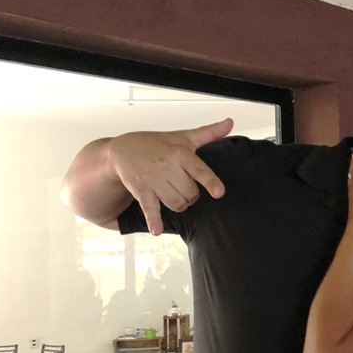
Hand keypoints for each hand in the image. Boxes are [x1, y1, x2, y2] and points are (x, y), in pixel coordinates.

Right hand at [108, 118, 232, 234]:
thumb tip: (229, 122)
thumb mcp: (183, 137)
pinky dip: (154, 221)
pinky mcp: (142, 191)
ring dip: (180, 205)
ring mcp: (154, 180)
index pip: (199, 169)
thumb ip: (208, 133)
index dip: (210, 182)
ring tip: (176, 196)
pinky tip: (157, 230)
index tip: (219, 192)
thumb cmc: (156, 144)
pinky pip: (151, 209)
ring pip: (177, 204)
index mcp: (181, 154)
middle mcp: (167, 167)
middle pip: (191, 193)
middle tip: (186, 187)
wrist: (122, 150)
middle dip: (192, 195)